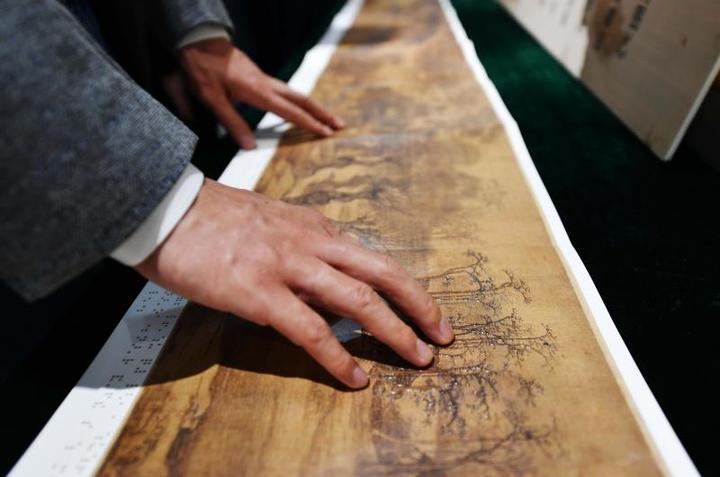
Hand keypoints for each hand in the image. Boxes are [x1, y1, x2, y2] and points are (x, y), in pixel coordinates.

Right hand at [135, 180, 453, 388]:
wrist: (164, 208)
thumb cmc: (211, 217)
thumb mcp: (270, 222)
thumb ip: (301, 250)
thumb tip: (324, 284)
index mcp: (314, 225)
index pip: (371, 259)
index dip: (403, 286)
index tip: (422, 309)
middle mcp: (312, 241)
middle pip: (383, 273)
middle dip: (420, 305)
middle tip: (442, 334)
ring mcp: (288, 266)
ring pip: (359, 301)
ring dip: (394, 333)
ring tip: (416, 358)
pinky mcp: (260, 292)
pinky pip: (310, 331)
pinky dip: (338, 358)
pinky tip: (354, 377)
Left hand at [179, 38, 343, 148]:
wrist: (199, 41)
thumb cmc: (202, 70)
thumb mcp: (212, 98)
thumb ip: (231, 122)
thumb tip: (250, 146)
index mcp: (258, 92)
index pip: (290, 111)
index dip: (309, 124)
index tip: (326, 133)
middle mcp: (266, 84)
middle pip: (301, 99)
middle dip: (321, 113)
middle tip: (340, 125)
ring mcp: (264, 79)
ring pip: (295, 94)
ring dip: (312, 107)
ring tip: (326, 118)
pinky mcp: (258, 77)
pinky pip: (285, 91)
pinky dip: (298, 101)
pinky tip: (297, 109)